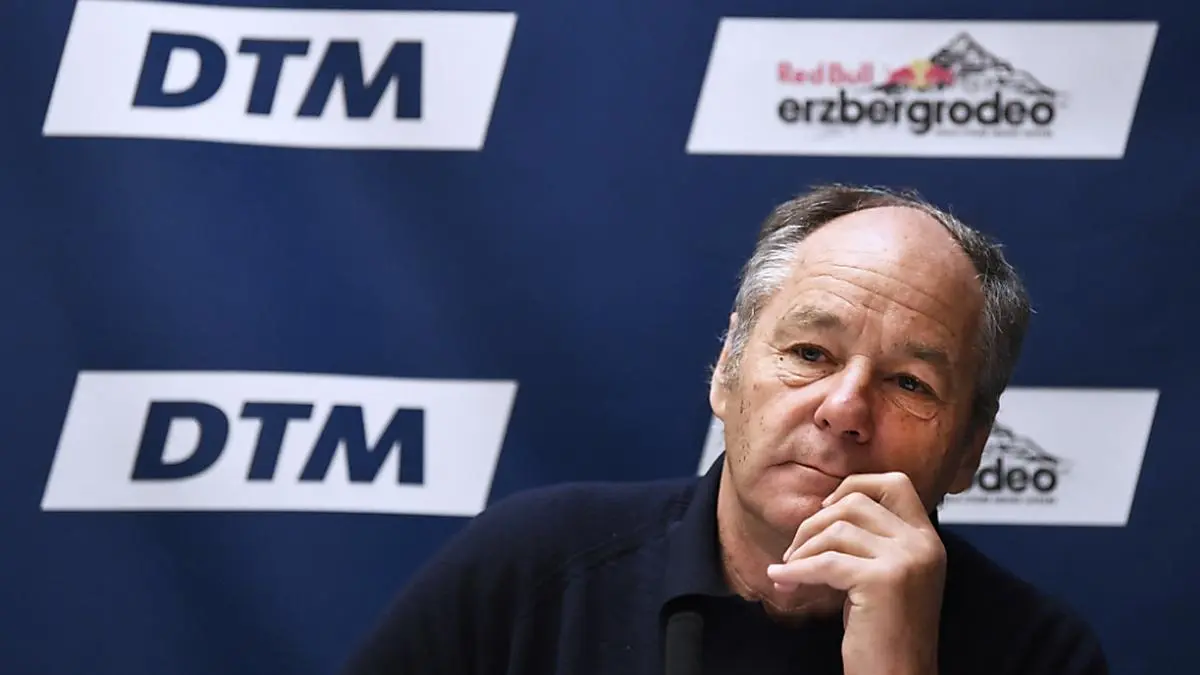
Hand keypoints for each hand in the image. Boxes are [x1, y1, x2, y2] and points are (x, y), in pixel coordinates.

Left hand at [766, 472, 944, 674]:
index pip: (895, 483)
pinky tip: (782, 580)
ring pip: (837, 530)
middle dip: (815, 523)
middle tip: (795, 551)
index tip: (825, 509)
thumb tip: (828, 507)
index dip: (854, 486)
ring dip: (803, 549)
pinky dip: (797, 571)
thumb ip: (873, 540)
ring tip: (790, 570)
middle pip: (856, 502)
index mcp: (928, 540)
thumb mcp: (886, 576)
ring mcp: (906, 562)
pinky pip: (825, 563)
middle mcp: (923, 546)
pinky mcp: (884, 582)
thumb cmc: (883, 633)